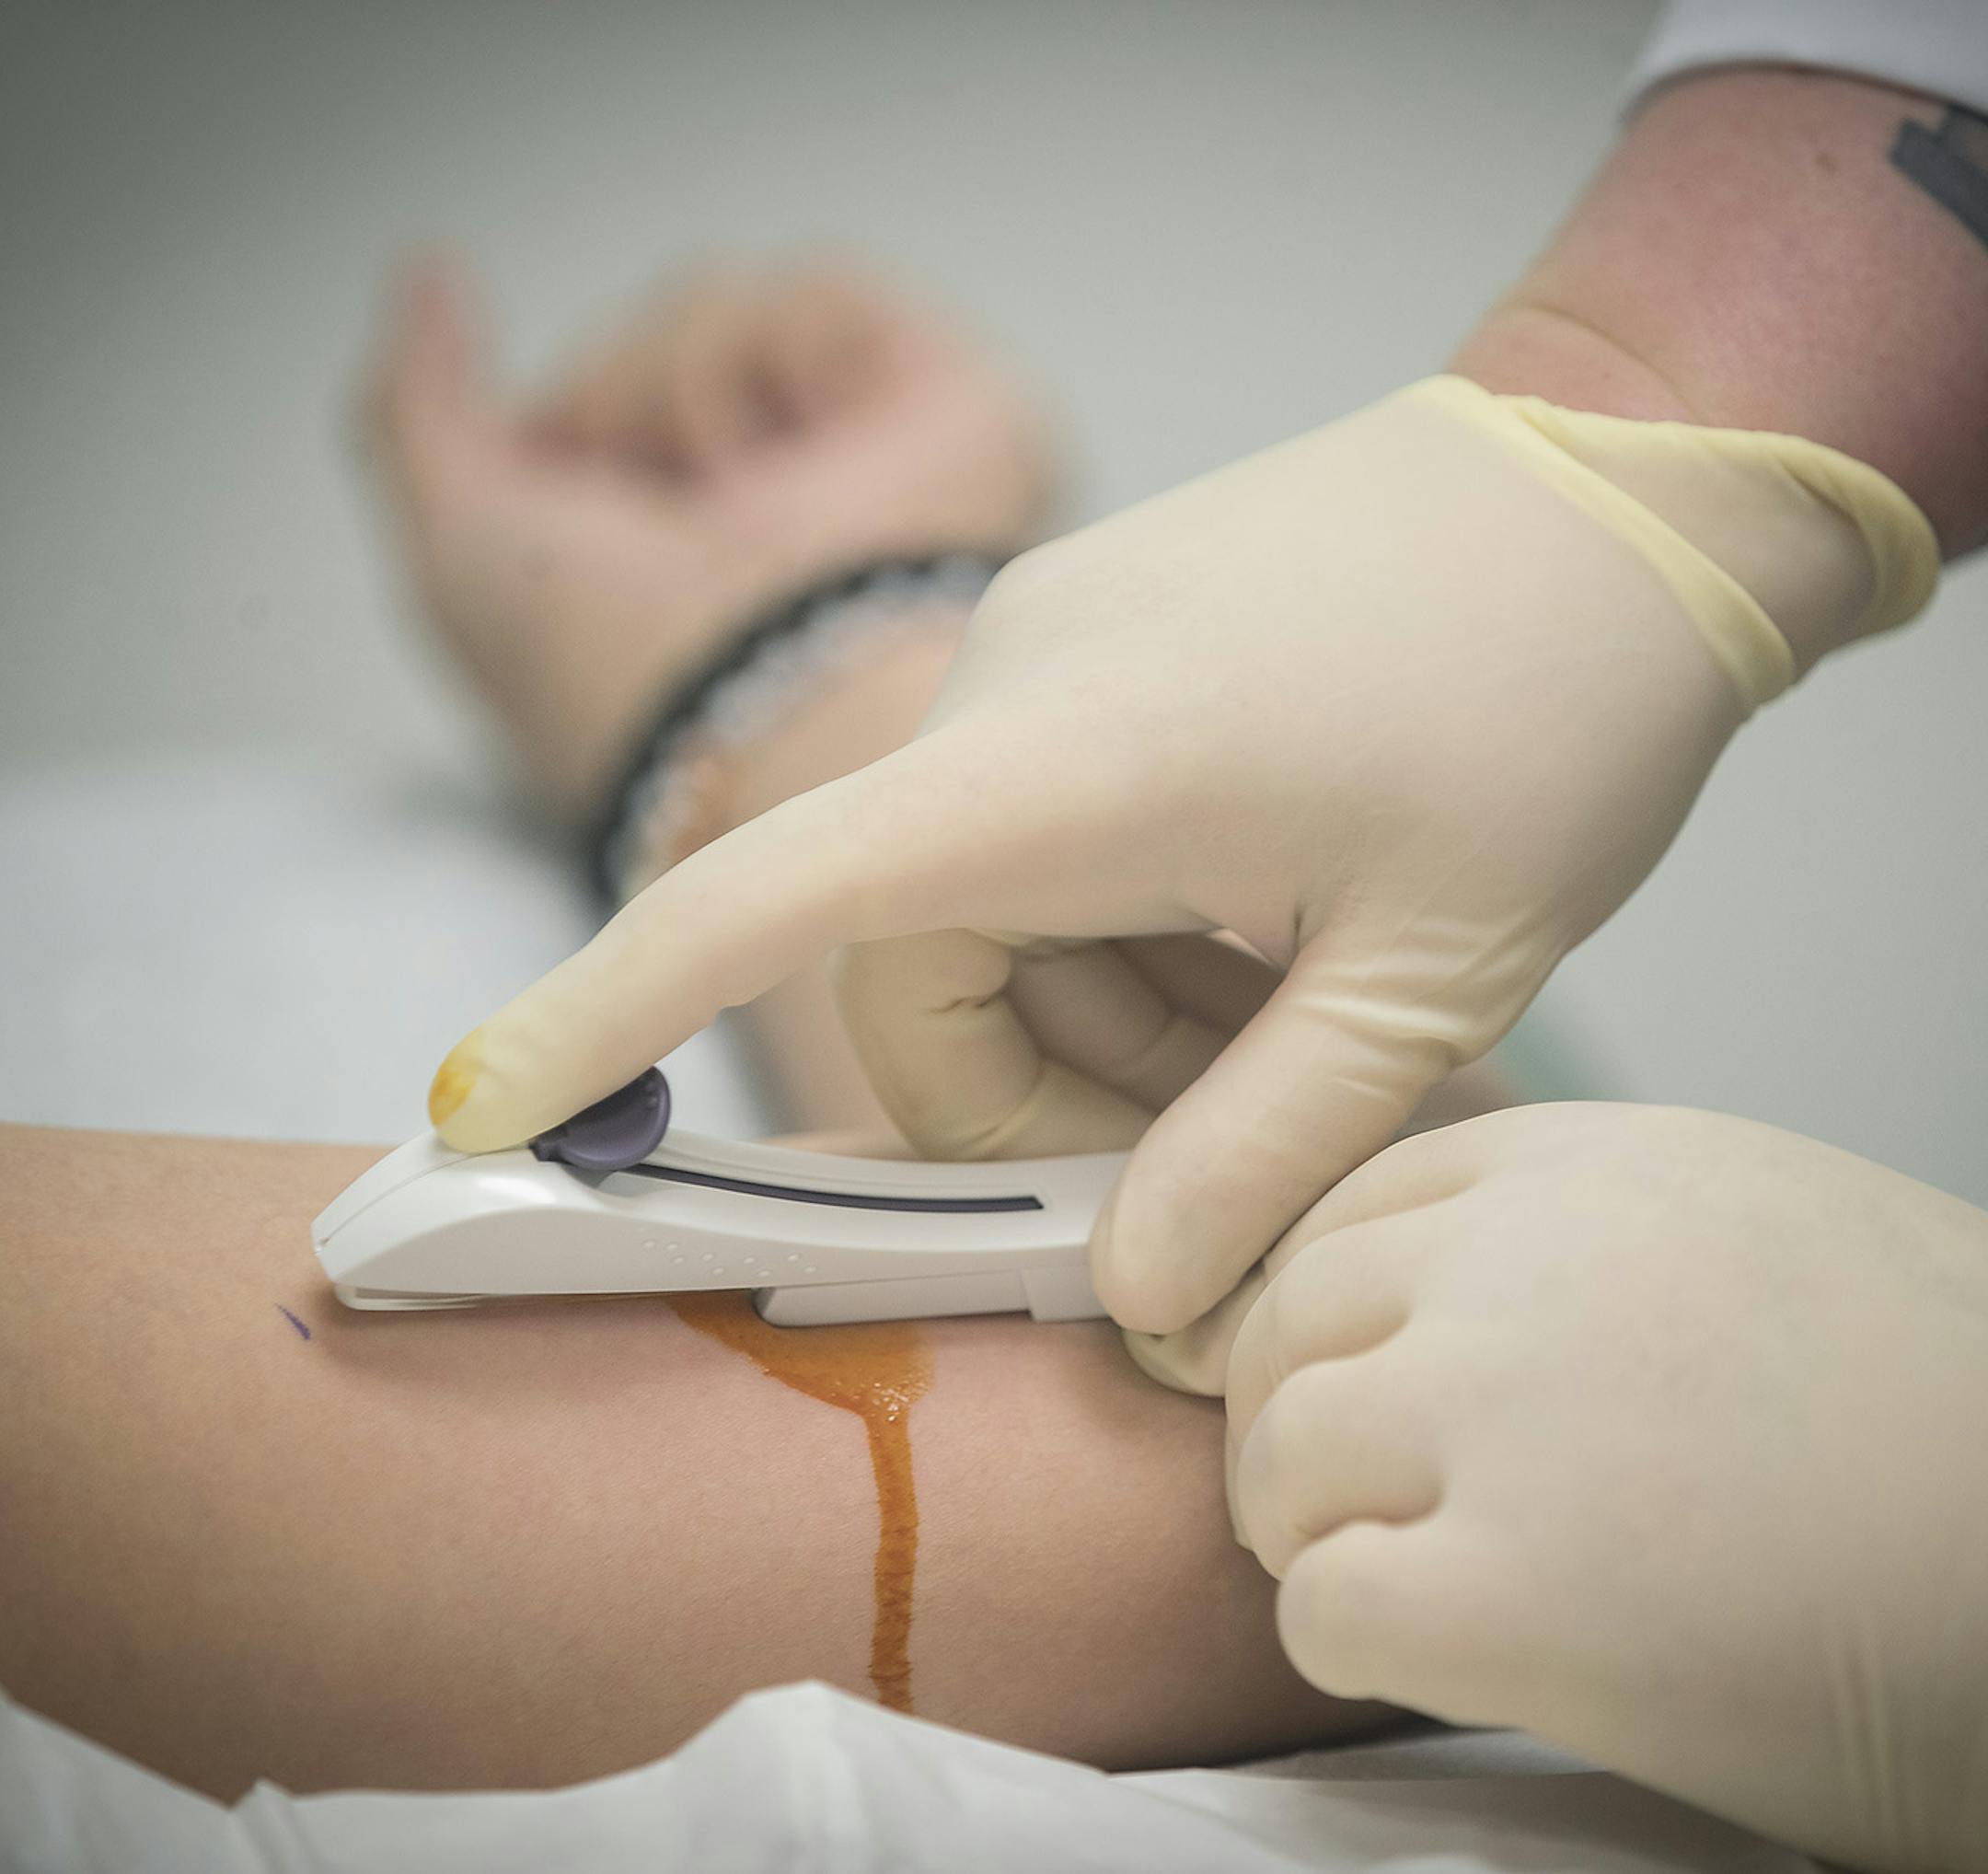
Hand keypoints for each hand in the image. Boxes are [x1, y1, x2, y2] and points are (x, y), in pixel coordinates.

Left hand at [364, 255, 1051, 811]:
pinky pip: (819, 287)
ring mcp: (872, 454)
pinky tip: (807, 466)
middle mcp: (777, 504)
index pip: (592, 406)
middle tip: (671, 531)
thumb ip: (419, 409)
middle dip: (618, 411)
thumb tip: (431, 269)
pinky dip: (770, 359)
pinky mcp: (956, 407)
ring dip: (681, 394)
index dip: (567, 434)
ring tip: (742, 508)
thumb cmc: (618, 677)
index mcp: (676, 553)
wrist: (769, 718)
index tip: (580, 517)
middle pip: (648, 345)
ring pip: (719, 302)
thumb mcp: (462, 553)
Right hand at [421, 374, 1932, 1347]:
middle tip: (1240, 1152)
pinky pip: (1042, 833)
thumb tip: (1132, 1301)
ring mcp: (1041, 648)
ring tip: (1304, 1022)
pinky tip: (1273, 931)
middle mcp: (1005, 689)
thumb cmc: (1554, 699)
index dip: (610, 1010)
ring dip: (1114, 1017)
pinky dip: (1128, 929)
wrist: (1626, 476)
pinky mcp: (1088, 640)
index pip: (773, 898)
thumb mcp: (1430, 978)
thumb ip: (1265, 1156)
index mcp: (1063, 764)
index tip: (482, 1100)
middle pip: (917, 972)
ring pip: (990, 916)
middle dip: (1049, 1101)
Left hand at [1225, 1102, 1987, 1873]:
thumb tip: (1418, 1296)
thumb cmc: (1940, 1417)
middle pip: (1288, 1327)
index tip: (1359, 1393)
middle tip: (1354, 1507)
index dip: (1330, 1320)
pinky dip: (1355, 1647)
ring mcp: (1503, 1413)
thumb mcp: (1755, 1226)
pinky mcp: (1513, 1592)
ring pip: (1281, 1459)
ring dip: (1315, 1536)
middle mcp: (1519, 1260)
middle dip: (1296, 1423)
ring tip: (1411, 1583)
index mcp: (1579, 1163)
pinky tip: (1444, 1661)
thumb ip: (1577, 1234)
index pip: (1346, 1212)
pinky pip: (1325, 1606)